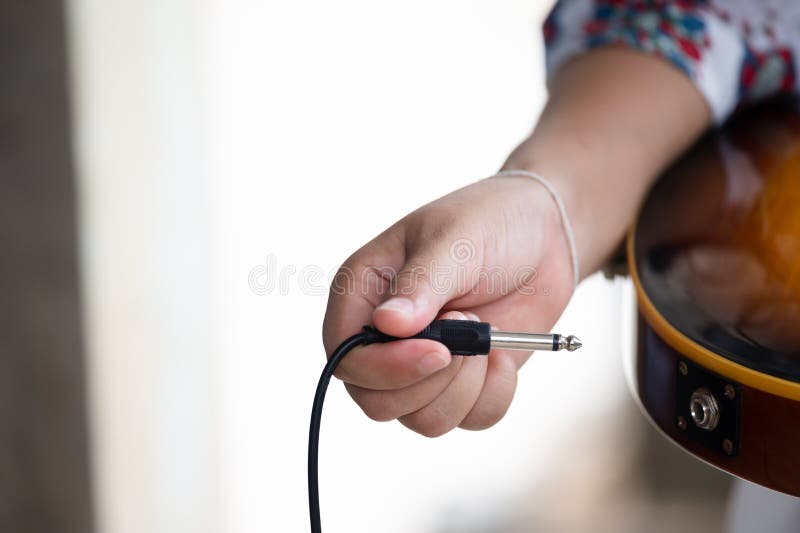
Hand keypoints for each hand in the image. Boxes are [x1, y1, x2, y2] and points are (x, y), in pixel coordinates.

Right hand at [322, 175, 574, 436]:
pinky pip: (467, 421)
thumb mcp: (454, 242)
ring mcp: (421, 364)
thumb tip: (387, 325)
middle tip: (469, 325)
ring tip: (487, 338)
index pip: (346, 356)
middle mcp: (384, 337)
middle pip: (376, 401)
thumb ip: (420, 284)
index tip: (438, 351)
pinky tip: (502, 357)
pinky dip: (493, 396)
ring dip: (464, 388)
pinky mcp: (460, 383)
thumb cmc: (489, 223)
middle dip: (430, 380)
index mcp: (362, 294)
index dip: (384, 368)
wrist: (544, 236)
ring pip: (422, 420)